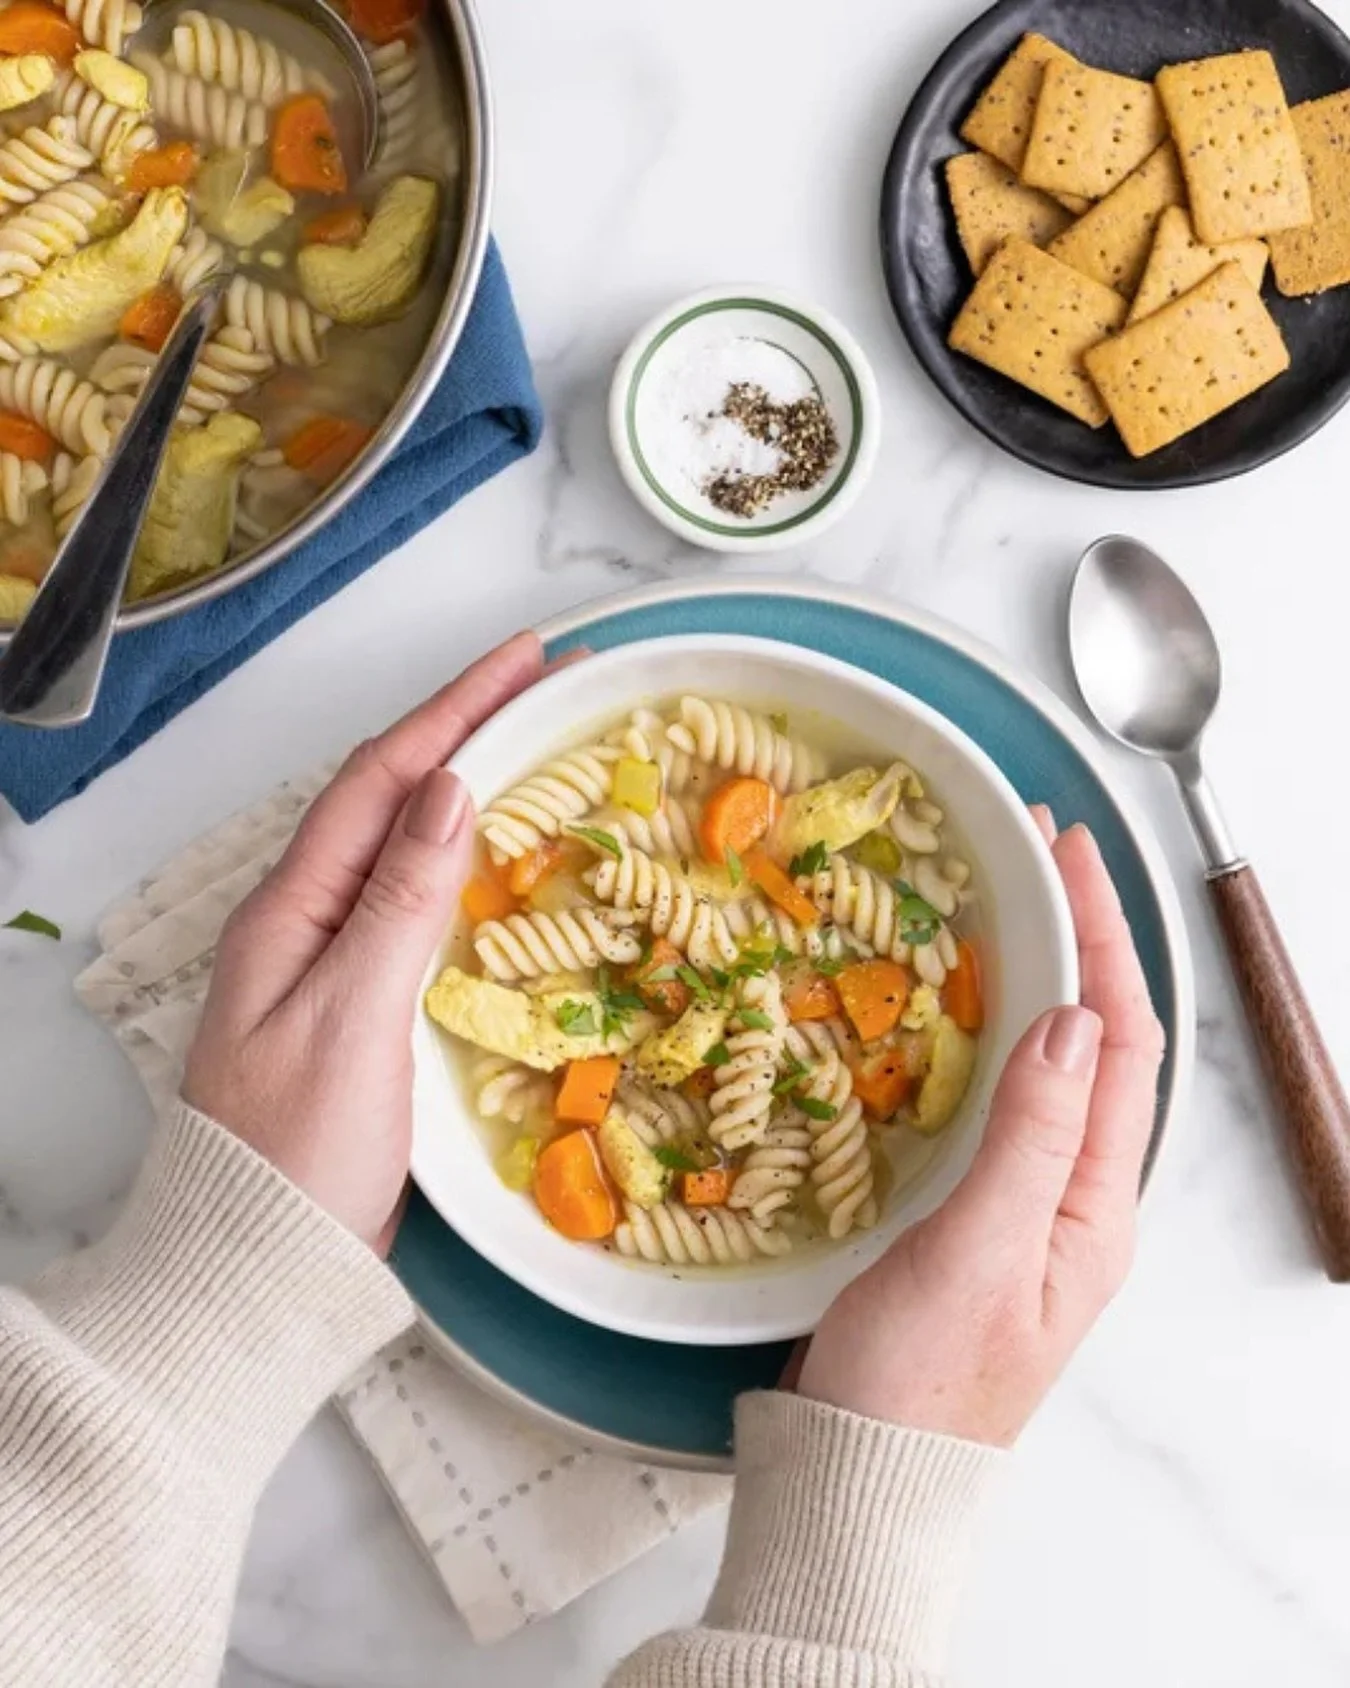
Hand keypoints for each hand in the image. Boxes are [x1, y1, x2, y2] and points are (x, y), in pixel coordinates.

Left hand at [183, 632, 544, 1254]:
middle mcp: (311, 920)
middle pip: (396, 799)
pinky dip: (473, 865)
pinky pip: (425, 907)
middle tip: (551, 683)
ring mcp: (338, 963)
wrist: (263, 1261)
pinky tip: (509, 859)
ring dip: (474, 788)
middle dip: (469, 730)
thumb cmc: (296, 1152)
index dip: (454, 711)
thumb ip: (400, 904)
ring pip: (412, 848)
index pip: (382, 781)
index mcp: (293, 909)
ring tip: (542, 743)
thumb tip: (450, 788)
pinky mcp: (370, 1006)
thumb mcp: (351, 1020)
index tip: (526, 660)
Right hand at [798, 816, 1165, 1447]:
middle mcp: (1070, 1196)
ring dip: (1031, 978)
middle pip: (1093, 1042)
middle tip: (1034, 853)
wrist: (863, 1470)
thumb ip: (1030, 1139)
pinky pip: (992, 1097)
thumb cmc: (921, 1383)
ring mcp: (1019, 1202)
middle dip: (1076, 941)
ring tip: (999, 903)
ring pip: (1042, 1064)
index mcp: (1093, 1206)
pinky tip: (948, 1009)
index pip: (1121, 1044)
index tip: (1070, 856)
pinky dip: (980, 1033)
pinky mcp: (965, 1210)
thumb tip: (1068, 1020)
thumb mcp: (980, 1254)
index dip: (1104, 941)